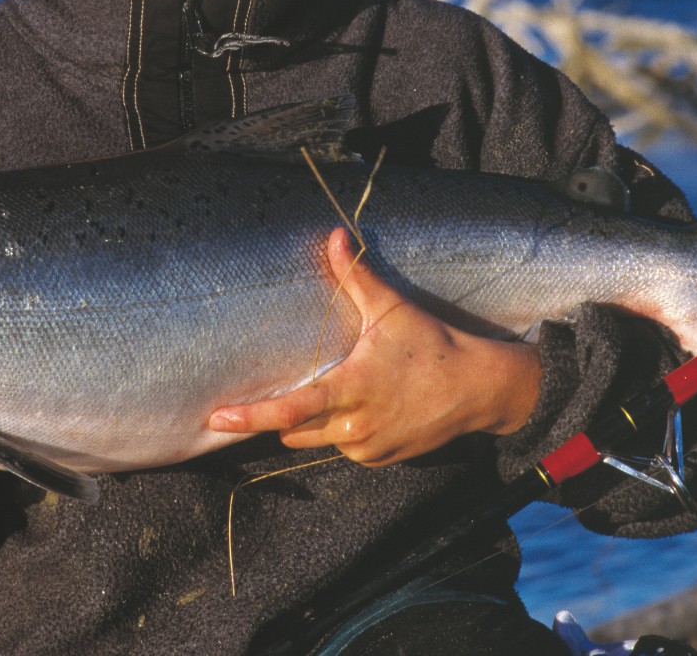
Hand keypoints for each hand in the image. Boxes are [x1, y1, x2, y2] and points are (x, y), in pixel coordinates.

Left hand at [207, 227, 541, 465]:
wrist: (480, 389)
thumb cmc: (432, 345)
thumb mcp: (392, 310)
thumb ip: (356, 277)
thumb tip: (334, 236)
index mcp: (350, 389)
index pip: (289, 410)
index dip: (250, 416)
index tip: (217, 418)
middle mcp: (354, 427)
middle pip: (292, 430)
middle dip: (281, 414)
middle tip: (274, 392)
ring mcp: (368, 449)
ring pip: (317, 441)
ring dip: (314, 423)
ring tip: (333, 393)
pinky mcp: (381, 461)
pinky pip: (344, 449)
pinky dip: (342, 432)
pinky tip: (365, 408)